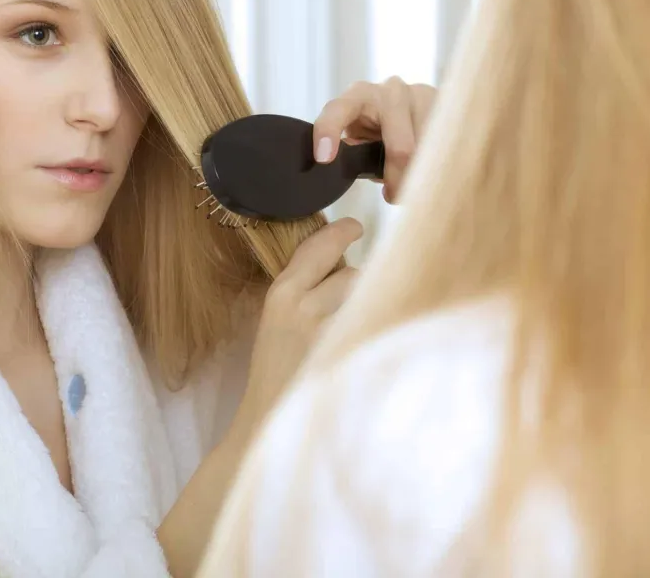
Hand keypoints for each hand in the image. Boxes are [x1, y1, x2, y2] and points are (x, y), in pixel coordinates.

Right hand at [229, 217, 363, 441]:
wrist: (272, 422)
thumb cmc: (276, 372)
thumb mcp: (277, 321)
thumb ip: (304, 290)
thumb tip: (341, 261)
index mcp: (281, 294)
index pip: (319, 246)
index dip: (341, 232)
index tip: (355, 227)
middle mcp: (304, 308)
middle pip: (352, 273)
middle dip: (356, 286)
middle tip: (349, 309)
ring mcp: (329, 334)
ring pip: (368, 298)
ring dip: (369, 308)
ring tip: (355, 332)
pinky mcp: (350, 356)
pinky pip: (377, 326)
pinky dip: (377, 332)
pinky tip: (367, 349)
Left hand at [313, 77, 436, 202]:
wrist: (412, 105)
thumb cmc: (376, 129)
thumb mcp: (358, 137)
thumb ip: (352, 152)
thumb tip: (346, 176)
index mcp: (358, 95)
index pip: (338, 110)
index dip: (328, 132)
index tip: (324, 159)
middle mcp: (390, 90)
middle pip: (401, 149)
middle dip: (398, 180)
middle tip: (394, 197)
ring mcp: (421, 93)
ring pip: (429, 152)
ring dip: (422, 175)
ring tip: (416, 180)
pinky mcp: (447, 104)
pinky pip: (448, 146)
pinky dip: (439, 166)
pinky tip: (435, 169)